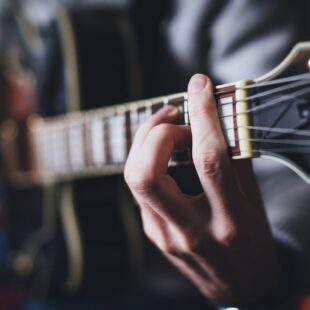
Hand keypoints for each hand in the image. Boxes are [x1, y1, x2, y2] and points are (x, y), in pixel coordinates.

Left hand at [124, 74, 278, 305]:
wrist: (240, 289)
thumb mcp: (254, 204)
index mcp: (228, 222)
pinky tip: (165, 156)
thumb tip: (221, 119)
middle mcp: (191, 231)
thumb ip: (236, 161)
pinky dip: (149, 161)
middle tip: (175, 116)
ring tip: (168, 129)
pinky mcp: (153, 235)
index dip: (203, 116)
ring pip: (135, 179)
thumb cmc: (252, 244)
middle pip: (148, 173)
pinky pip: (140, 189)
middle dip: (156, 133)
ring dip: (146, 143)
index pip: (209, 159)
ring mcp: (165, 237)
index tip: (200, 86)